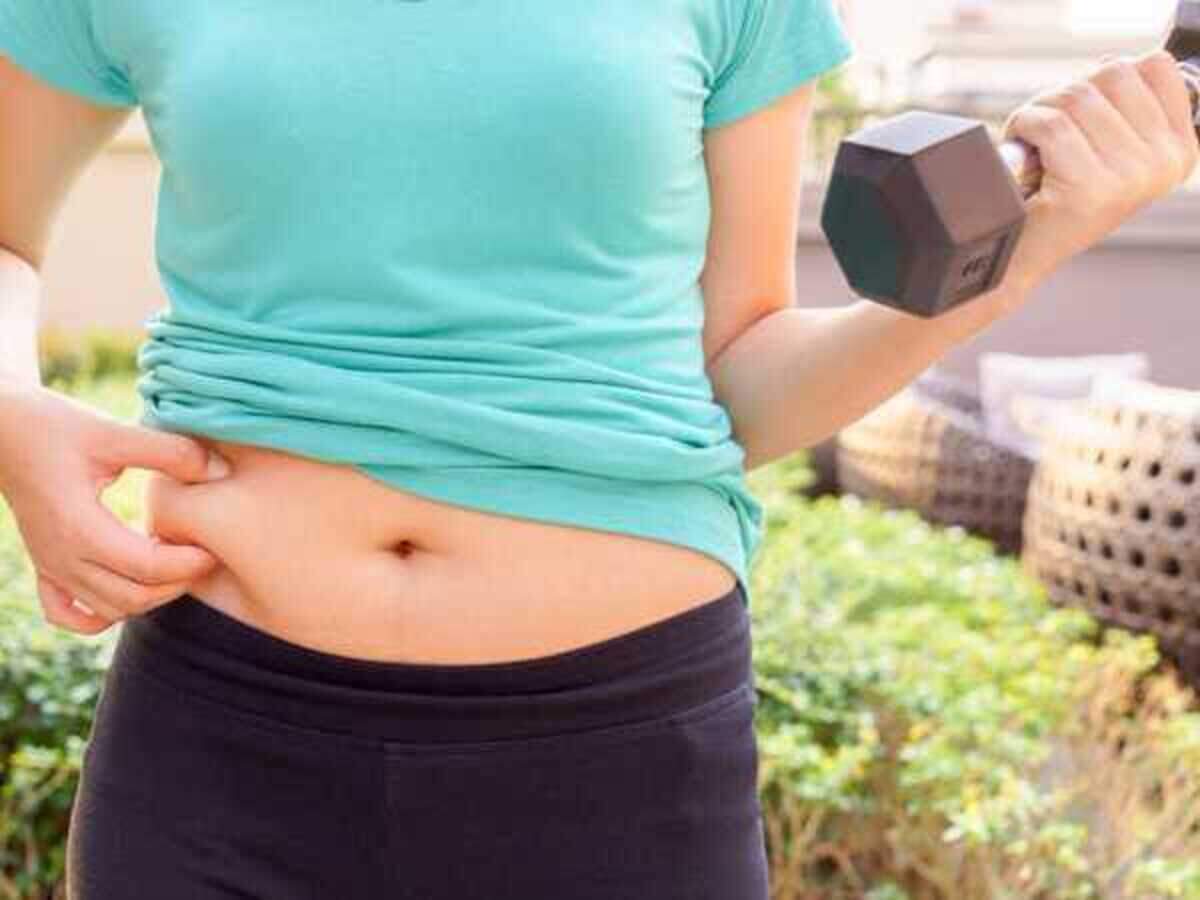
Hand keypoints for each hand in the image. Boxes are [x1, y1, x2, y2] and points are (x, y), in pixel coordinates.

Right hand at [0, 383, 230, 634]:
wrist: (2, 429)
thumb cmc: (55, 426)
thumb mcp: (114, 431)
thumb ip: (170, 452)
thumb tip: (222, 473)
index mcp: (79, 527)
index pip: (147, 567)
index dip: (189, 563)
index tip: (215, 547)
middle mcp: (62, 557)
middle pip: (133, 597)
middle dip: (178, 583)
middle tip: (204, 556)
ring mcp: (50, 566)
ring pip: (109, 610)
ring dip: (149, 597)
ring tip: (176, 564)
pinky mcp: (44, 566)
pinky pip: (69, 615)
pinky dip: (102, 614)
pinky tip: (128, 588)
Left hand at [1002, 50, 1199, 290]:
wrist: (1023, 257)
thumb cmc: (1057, 198)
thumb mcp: (1107, 149)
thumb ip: (1122, 106)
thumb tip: (1109, 64)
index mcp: (1178, 149)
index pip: (1155, 66)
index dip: (1104, 77)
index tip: (1083, 111)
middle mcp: (1163, 163)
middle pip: (1113, 73)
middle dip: (1067, 91)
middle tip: (1048, 127)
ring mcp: (1129, 177)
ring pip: (1077, 96)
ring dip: (1040, 110)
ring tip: (1033, 143)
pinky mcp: (1088, 188)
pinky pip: (1051, 125)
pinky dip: (1024, 127)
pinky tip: (1022, 152)